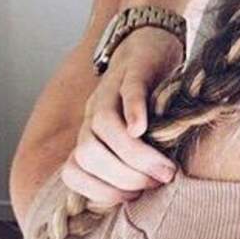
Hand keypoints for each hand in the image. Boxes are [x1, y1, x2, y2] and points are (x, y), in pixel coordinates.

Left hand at [61, 26, 183, 205]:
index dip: (100, 190)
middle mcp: (93, 114)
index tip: (133, 198)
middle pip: (89, 153)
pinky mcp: (134, 70)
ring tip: (164, 170)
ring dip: (134, 155)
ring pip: (105, 127)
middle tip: (155, 184)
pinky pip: (128, 92)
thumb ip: (132, 161)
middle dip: (122, 177)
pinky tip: (145, 129)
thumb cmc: (147, 98)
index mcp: (90, 133)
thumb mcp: (136, 134)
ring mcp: (111, 91)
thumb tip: (147, 197)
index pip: (75, 171)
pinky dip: (134, 112)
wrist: (148, 41)